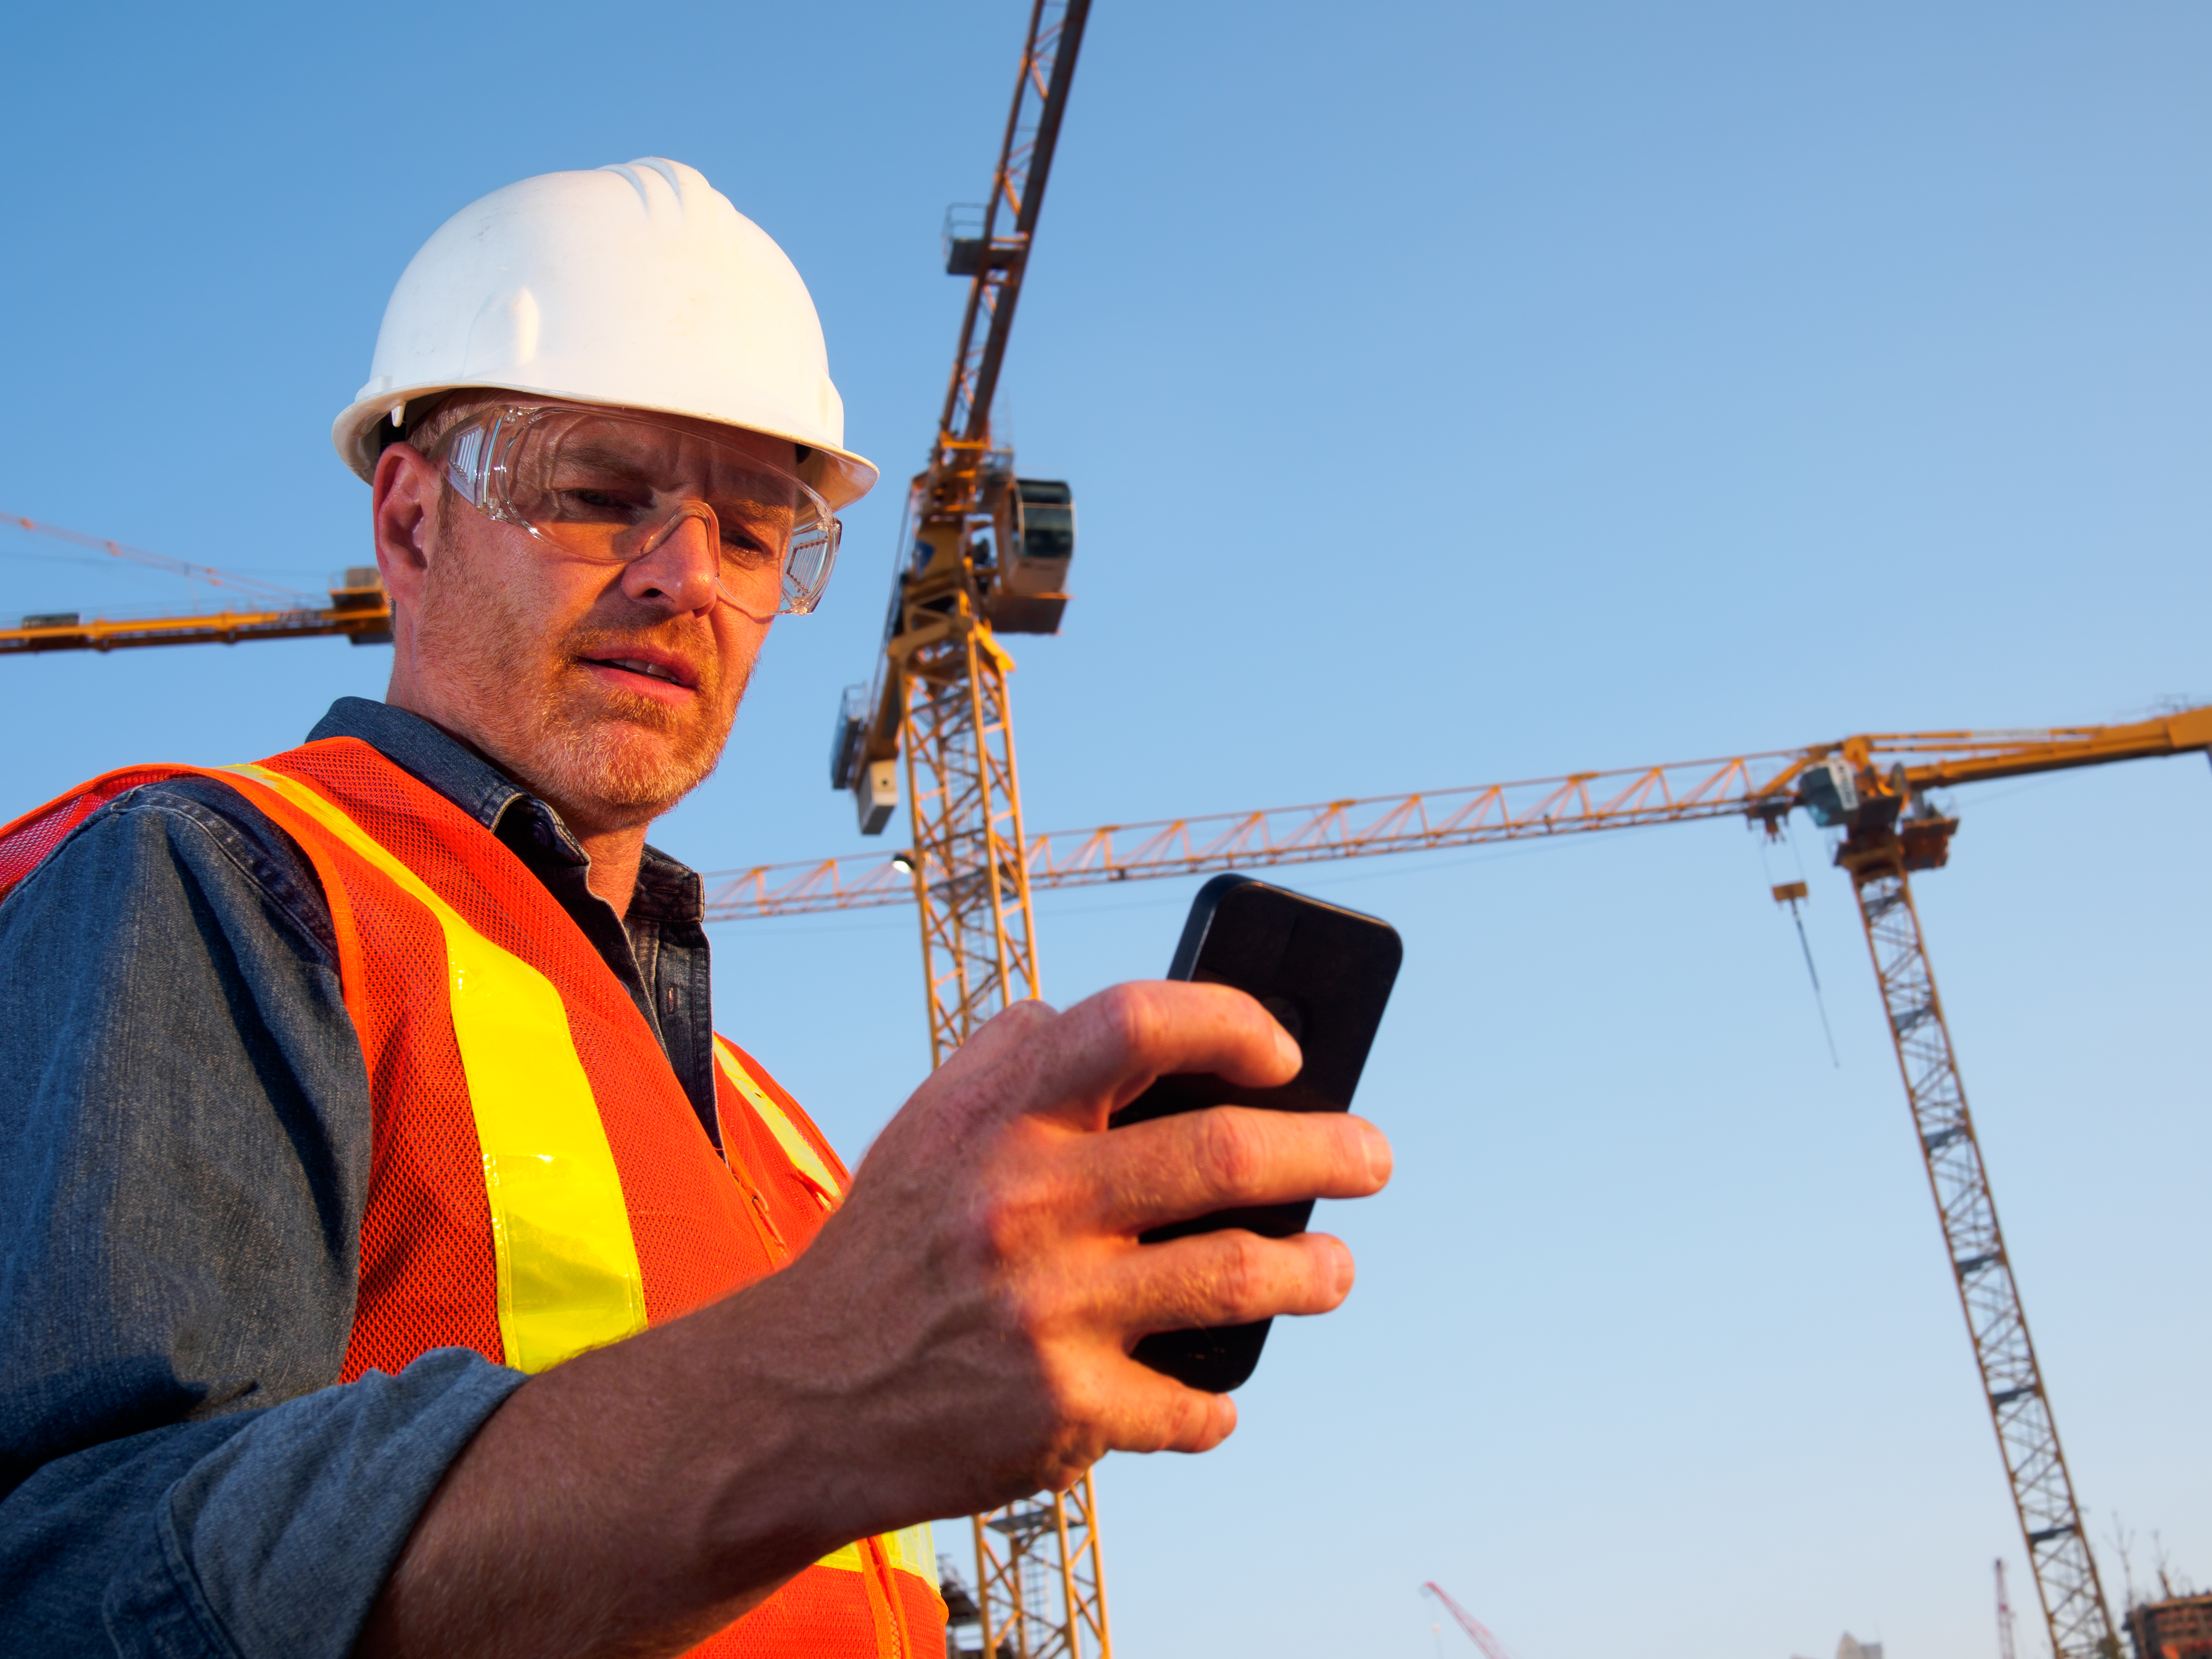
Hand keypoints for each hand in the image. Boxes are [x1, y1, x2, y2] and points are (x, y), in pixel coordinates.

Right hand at [746, 979, 1394, 1523]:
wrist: (796, 1398)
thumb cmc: (894, 1242)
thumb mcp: (931, 1123)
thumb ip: (1024, 1056)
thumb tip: (1157, 1030)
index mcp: (998, 1116)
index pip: (1137, 1021)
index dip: (1234, 1021)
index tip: (1284, 1053)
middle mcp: (1025, 1202)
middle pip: (1226, 1153)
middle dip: (1329, 1152)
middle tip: (1371, 1157)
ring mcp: (1047, 1312)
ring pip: (1239, 1278)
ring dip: (1314, 1271)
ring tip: (1332, 1267)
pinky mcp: (1062, 1414)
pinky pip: (1192, 1405)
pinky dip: (1217, 1401)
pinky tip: (1215, 1392)